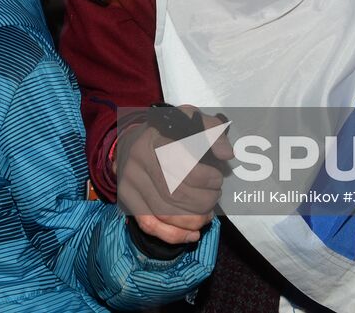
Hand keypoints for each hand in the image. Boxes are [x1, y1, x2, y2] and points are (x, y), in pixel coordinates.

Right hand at [116, 105, 231, 244]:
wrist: (131, 142)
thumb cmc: (167, 133)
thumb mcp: (189, 120)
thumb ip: (211, 131)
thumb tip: (226, 154)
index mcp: (155, 138)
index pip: (182, 164)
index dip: (206, 177)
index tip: (217, 178)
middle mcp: (139, 161)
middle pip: (175, 193)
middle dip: (204, 201)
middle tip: (215, 197)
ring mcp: (130, 183)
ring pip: (165, 213)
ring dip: (194, 220)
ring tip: (207, 214)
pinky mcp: (127, 201)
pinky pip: (150, 225)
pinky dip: (174, 235)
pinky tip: (192, 233)